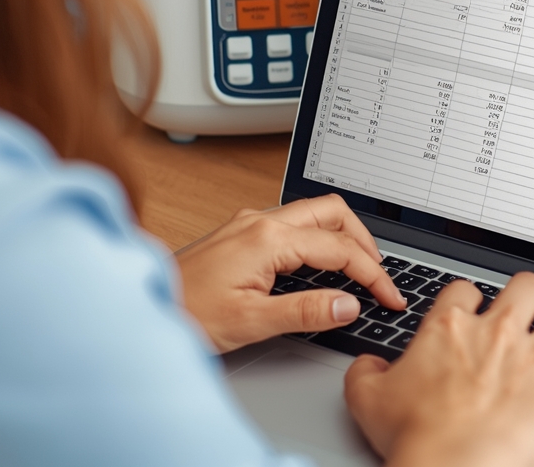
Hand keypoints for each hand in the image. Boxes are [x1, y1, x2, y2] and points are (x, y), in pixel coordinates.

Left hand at [175, 194, 404, 352]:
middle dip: (364, 241)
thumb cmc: (186, 312)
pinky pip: (293, 222)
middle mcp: (260, 220)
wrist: (144, 305)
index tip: (389, 297)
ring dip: (342, 236)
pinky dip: (318, 238)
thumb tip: (350, 305)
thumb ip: (307, 311)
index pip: (339, 249)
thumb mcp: (252, 321)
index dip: (373, 274)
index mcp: (268, 238)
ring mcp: (250, 222)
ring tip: (358, 268)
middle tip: (379, 275)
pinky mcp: (241, 231)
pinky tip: (320, 263)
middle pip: (332, 212)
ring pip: (313, 213)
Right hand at [344, 272, 533, 466]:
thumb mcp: (367, 399)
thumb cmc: (413, 437)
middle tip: (528, 310)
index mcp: (450, 327)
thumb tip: (368, 363)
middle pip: (527, 286)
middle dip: (530, 295)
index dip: (471, 298)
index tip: (472, 310)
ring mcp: (533, 360)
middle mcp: (496, 333)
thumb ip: (364, 371)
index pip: (466, 289)